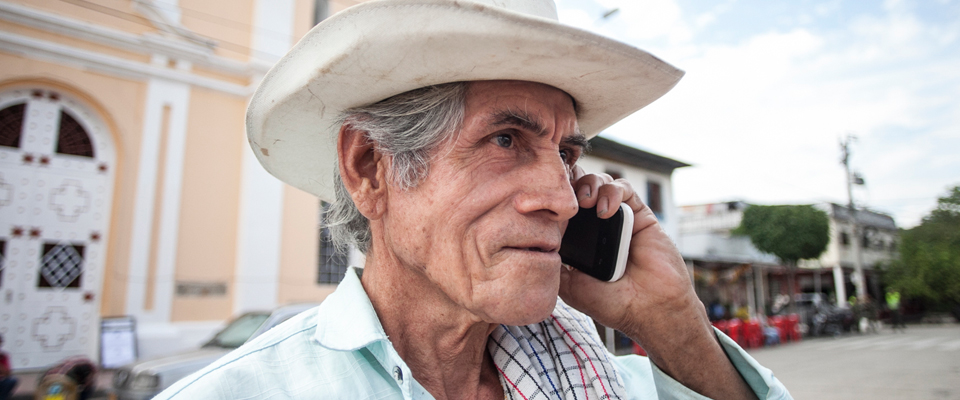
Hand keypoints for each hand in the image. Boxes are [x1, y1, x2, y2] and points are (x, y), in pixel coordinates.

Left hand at [557, 168, 755, 398]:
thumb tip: (531, 244)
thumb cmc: (610, 302)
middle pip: (578, 189)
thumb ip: (552, 264)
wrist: (649, 309)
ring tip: (585, 201)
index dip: (551, 199)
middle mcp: (596, 227)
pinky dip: (613, 193)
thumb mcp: (569, 287)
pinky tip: (606, 211)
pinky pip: (624, 190)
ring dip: (590, 185)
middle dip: (569, 185)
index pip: (560, 209)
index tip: (540, 198)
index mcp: (577, 241)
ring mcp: (617, 218)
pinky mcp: (638, 214)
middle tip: (564, 196)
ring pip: (599, 184)